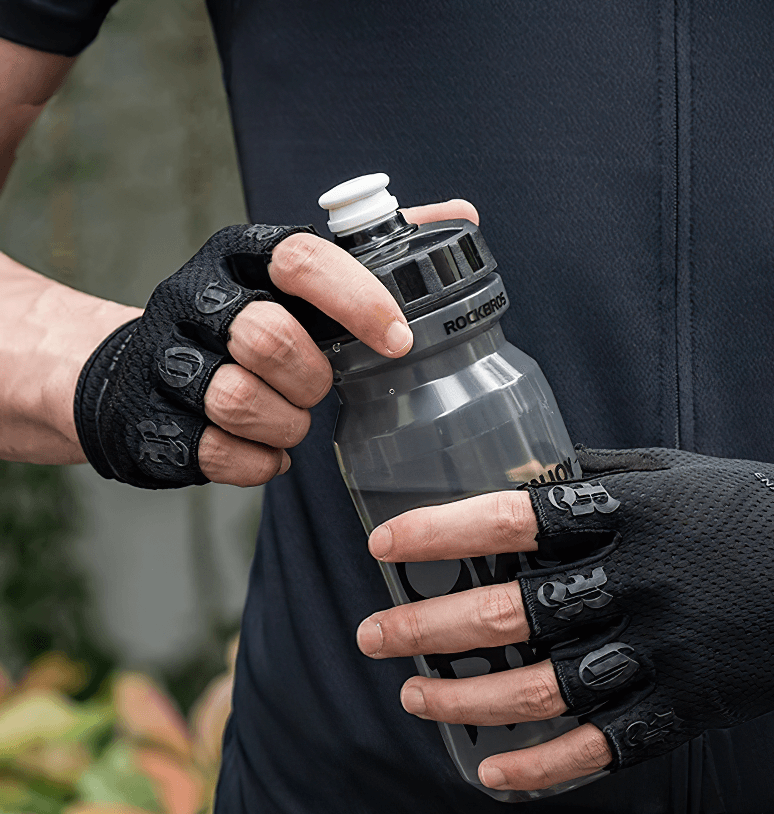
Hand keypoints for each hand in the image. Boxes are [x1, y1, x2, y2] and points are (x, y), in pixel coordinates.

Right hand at [73, 201, 476, 487]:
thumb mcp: (299, 277)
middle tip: (320, 388)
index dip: (358, 300)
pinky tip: (267, 451)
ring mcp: (166, 359)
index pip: (301, 258)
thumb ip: (375, 251)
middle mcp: (197, 298)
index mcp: (242, 254)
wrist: (138, 370)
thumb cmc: (245, 320)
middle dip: (311, 378)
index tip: (398, 340)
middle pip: (268, 338)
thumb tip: (461, 215)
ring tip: (291, 420)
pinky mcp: (154, 419)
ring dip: (285, 422)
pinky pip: (219, 452)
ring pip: (239, 399)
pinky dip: (259, 462)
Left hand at [357, 447, 773, 791]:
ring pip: (545, 686)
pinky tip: (494, 773)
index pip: (512, 521)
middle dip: (429, 626)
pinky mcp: (692, 703)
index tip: (383, 545)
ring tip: (414, 695)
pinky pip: (606, 745)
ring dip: (469, 699)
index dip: (440, 533)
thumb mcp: (672, 474)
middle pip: (512, 613)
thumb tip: (520, 484)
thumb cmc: (754, 508)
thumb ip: (595, 481)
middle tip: (373, 635)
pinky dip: (545, 766)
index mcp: (629, 515)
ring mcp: (666, 649)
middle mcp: (639, 582)